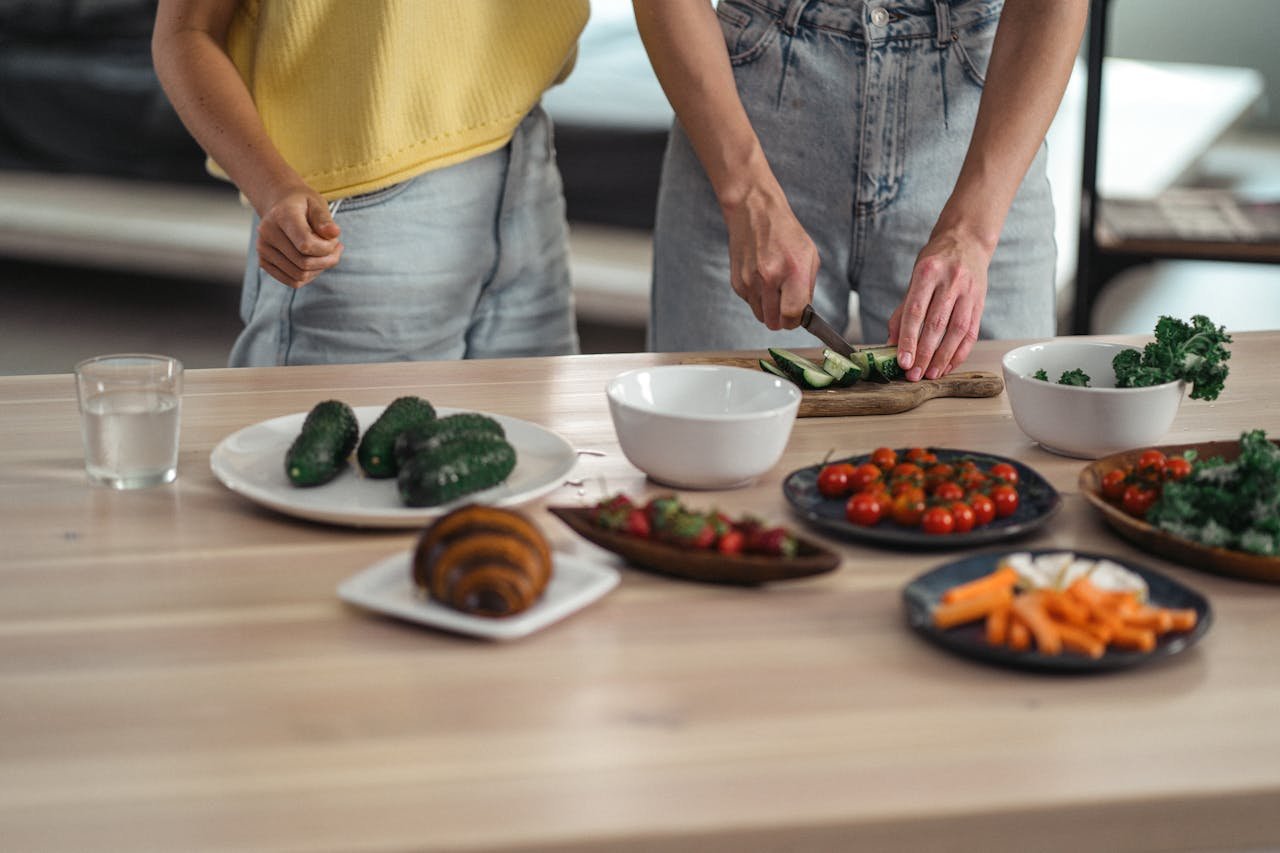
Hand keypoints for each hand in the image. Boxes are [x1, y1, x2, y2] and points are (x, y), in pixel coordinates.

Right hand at [256, 187, 342, 287]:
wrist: (280, 205)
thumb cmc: (302, 204)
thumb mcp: (316, 203)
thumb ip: (324, 219)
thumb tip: (334, 233)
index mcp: (281, 216)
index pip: (306, 245)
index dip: (326, 248)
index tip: (335, 239)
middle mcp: (267, 234)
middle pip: (304, 263)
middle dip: (327, 260)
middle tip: (335, 247)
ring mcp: (263, 249)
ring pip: (299, 276)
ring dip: (319, 269)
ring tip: (326, 254)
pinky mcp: (263, 262)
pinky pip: (292, 281)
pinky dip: (309, 276)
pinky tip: (315, 261)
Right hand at [723, 186, 817, 329]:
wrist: (754, 213)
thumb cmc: (786, 233)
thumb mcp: (809, 256)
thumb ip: (808, 288)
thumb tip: (803, 314)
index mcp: (792, 271)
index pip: (791, 315)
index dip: (796, 320)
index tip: (797, 315)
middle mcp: (769, 278)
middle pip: (774, 322)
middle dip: (783, 319)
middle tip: (787, 304)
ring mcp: (750, 282)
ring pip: (761, 316)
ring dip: (769, 309)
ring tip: (775, 288)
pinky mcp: (737, 283)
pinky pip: (750, 304)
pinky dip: (758, 298)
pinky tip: (762, 279)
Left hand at [887, 229, 991, 381]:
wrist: (968, 239)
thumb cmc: (936, 260)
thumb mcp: (915, 277)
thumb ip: (903, 309)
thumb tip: (891, 342)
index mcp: (928, 272)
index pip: (915, 311)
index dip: (908, 339)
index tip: (902, 361)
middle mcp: (950, 281)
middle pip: (936, 324)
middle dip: (924, 354)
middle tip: (914, 375)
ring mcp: (969, 291)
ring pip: (956, 331)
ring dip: (943, 357)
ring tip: (931, 374)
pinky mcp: (980, 302)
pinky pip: (972, 332)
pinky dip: (960, 352)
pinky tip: (949, 365)